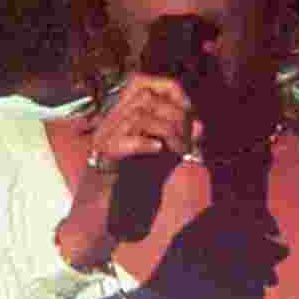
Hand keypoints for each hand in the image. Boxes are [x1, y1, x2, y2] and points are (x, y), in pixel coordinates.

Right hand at [57, 74, 202, 266]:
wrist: (99, 217)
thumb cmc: (128, 189)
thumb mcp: (159, 160)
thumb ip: (177, 142)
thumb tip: (199, 125)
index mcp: (120, 116)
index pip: (141, 81)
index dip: (170, 90)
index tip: (189, 112)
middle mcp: (109, 122)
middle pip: (144, 95)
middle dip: (174, 114)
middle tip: (187, 140)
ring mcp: (103, 140)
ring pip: (137, 116)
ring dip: (167, 131)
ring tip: (178, 150)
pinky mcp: (102, 161)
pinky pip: (122, 143)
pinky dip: (144, 143)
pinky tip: (158, 151)